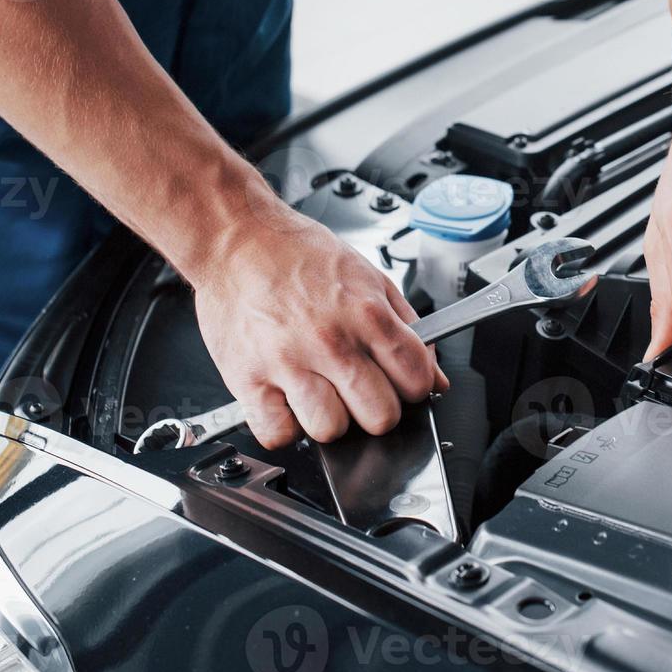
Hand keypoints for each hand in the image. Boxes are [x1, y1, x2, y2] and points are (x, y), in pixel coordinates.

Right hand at [191, 217, 448, 447]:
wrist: (236, 238)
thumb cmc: (297, 254)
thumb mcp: (368, 276)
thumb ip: (408, 327)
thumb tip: (435, 376)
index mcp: (366, 313)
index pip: (416, 380)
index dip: (414, 387)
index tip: (401, 384)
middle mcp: (331, 341)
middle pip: (380, 417)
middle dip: (376, 409)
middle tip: (360, 390)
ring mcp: (288, 363)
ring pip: (331, 431)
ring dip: (330, 419)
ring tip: (320, 393)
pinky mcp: (247, 379)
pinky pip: (277, 433)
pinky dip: (285, 427)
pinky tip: (288, 402)